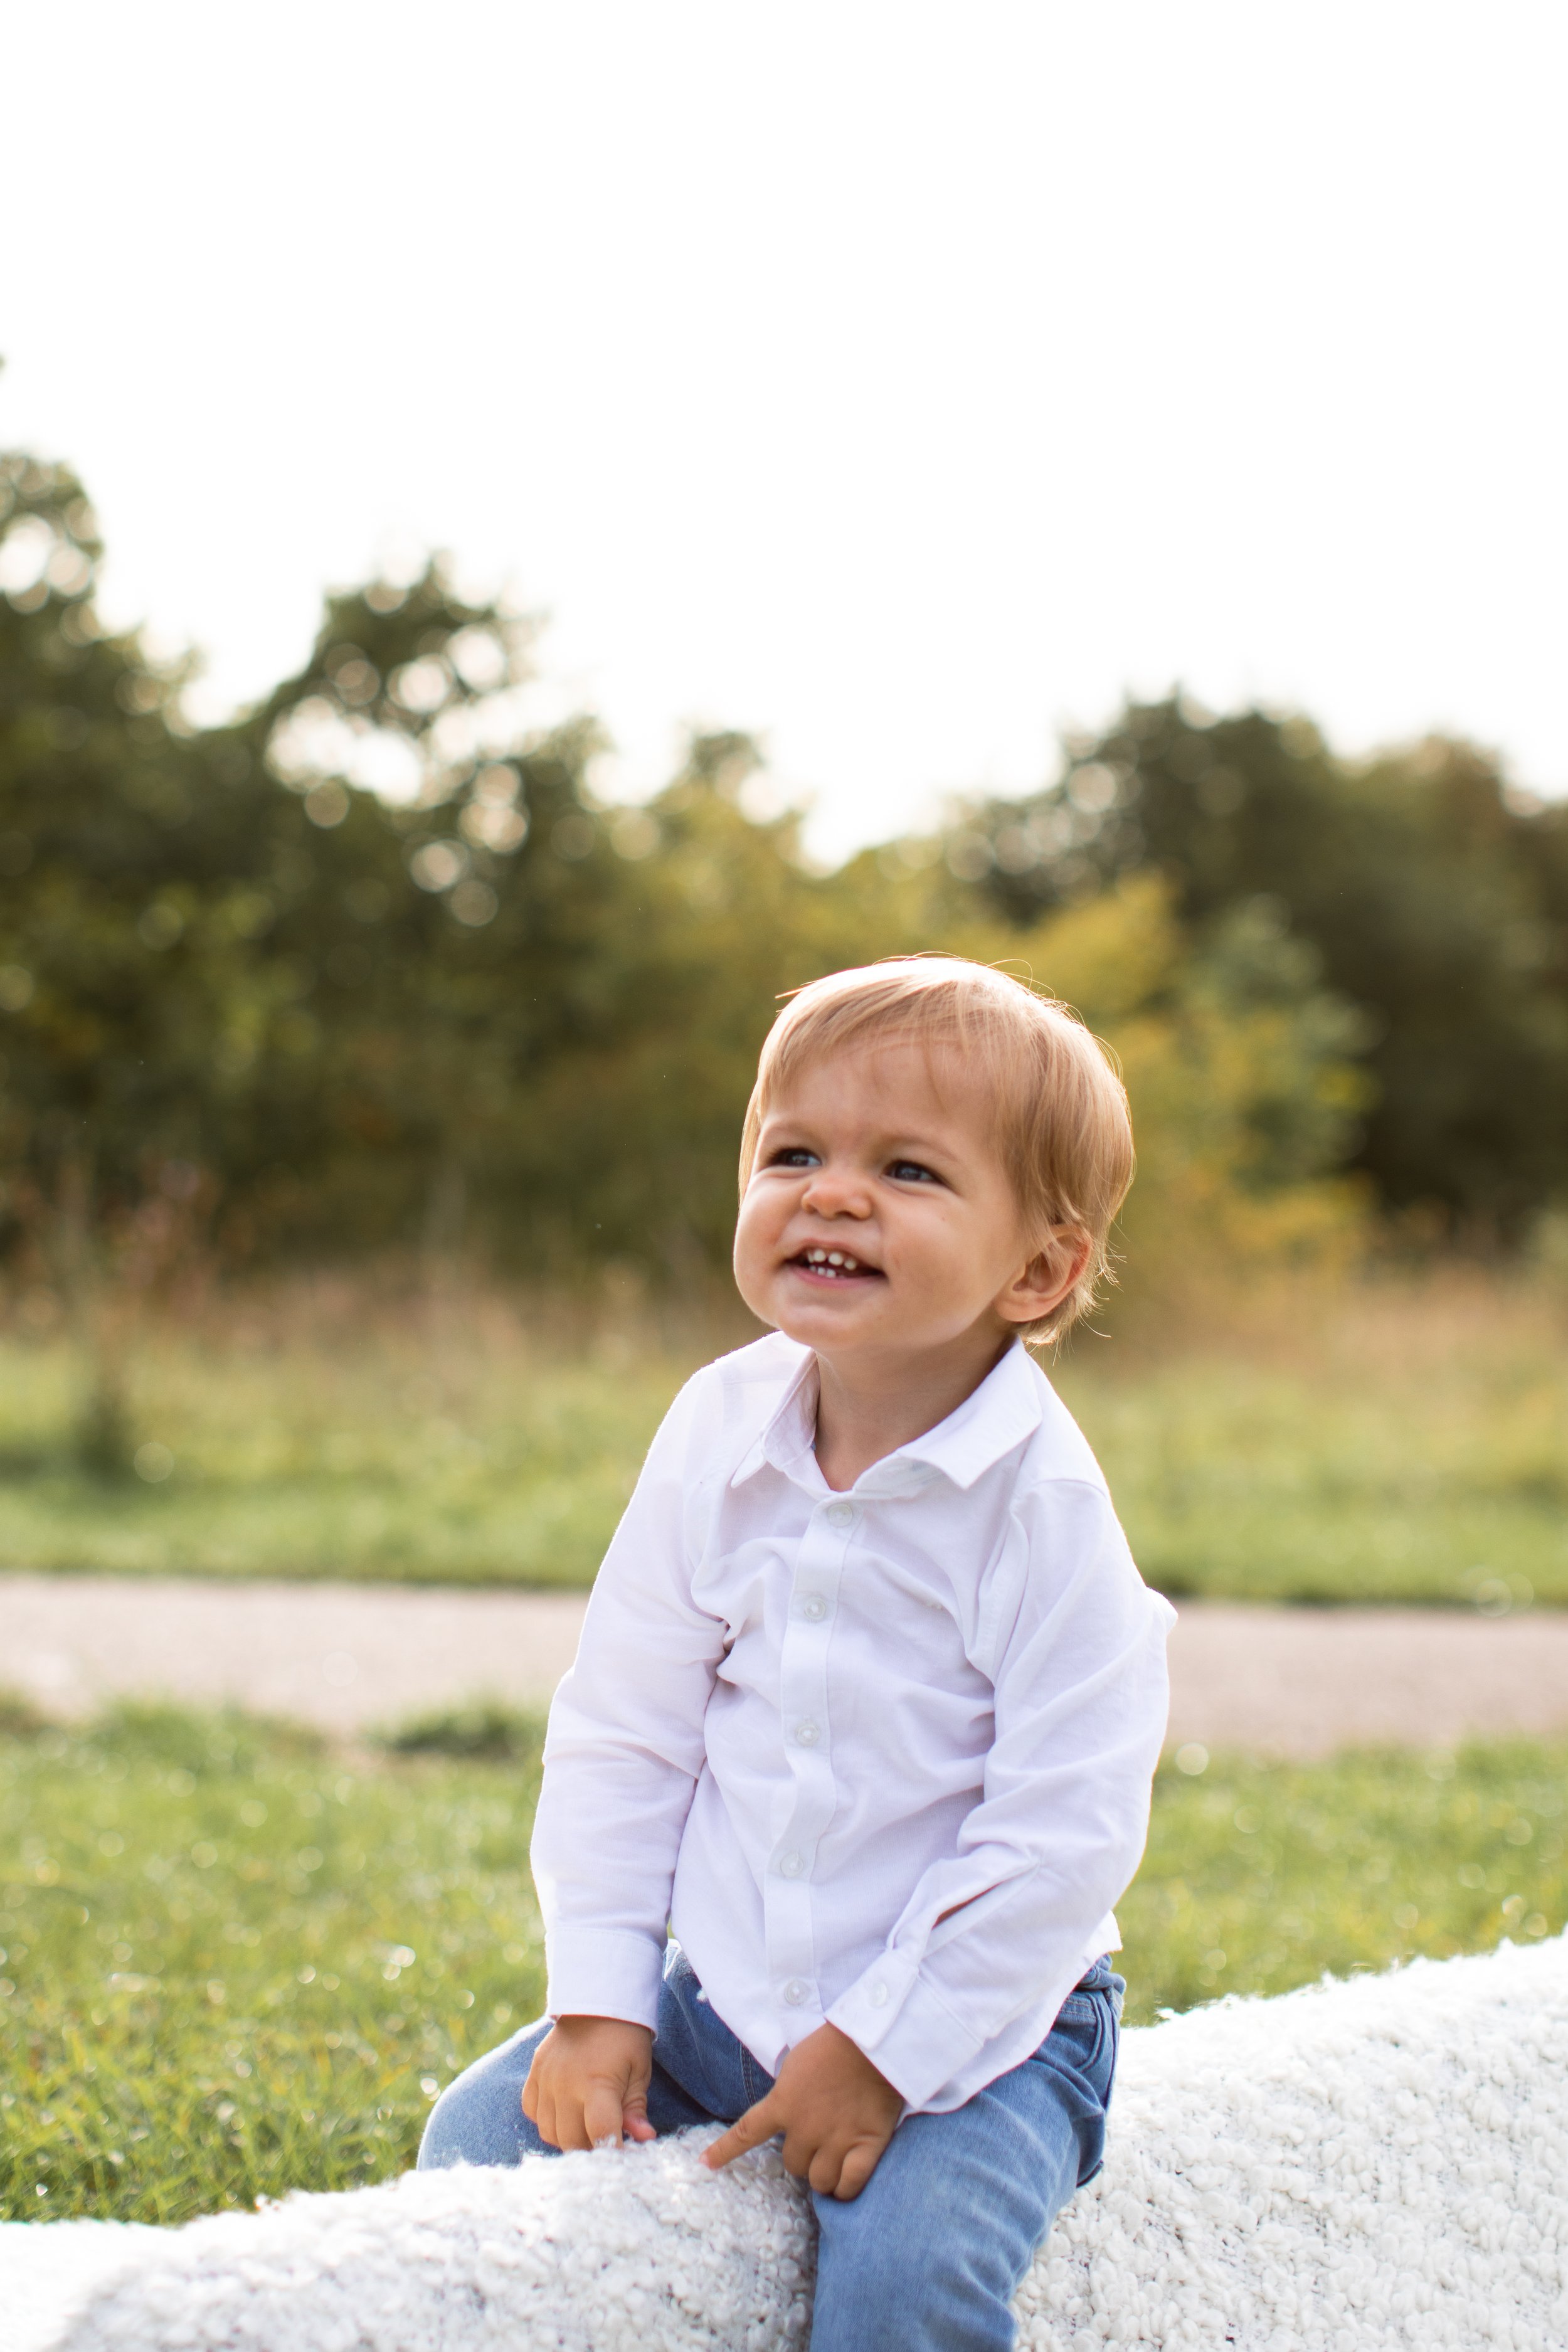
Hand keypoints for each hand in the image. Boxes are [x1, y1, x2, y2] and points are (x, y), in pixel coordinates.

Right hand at [522, 2014, 655, 2150]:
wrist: (596, 2000)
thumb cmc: (625, 2037)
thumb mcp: (639, 2070)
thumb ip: (636, 2108)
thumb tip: (644, 2138)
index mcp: (597, 2083)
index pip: (600, 2132)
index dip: (611, 2151)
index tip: (621, 2161)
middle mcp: (566, 2085)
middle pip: (572, 2140)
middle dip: (592, 2149)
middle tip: (607, 2141)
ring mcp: (546, 2079)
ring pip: (550, 2133)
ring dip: (569, 2138)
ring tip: (587, 2126)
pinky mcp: (534, 2073)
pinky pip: (532, 2113)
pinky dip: (547, 2120)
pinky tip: (565, 2111)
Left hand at [704, 2023, 902, 2199]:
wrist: (872, 2041)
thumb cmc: (833, 2045)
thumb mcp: (796, 2065)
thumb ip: (787, 2096)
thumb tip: (785, 2114)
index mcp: (783, 2103)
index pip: (746, 2133)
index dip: (724, 2151)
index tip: (705, 2163)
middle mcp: (805, 2127)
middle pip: (792, 2165)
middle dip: (802, 2157)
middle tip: (817, 2141)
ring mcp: (836, 2139)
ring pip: (819, 2181)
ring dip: (824, 2175)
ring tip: (835, 2160)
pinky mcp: (866, 2146)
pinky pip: (849, 2185)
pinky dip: (847, 2188)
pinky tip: (848, 2180)